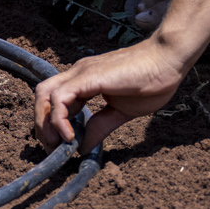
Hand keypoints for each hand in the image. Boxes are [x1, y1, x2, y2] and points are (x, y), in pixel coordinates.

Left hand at [32, 38, 196, 149]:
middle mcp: (77, 74)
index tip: (62, 146)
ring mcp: (81, 72)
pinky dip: (58, 119)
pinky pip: (60, 97)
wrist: (168, 60)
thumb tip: (83, 147)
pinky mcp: (88, 76)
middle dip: (41, 125)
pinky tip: (70, 136)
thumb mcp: (121, 112)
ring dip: (45, 123)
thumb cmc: (151, 81)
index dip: (53, 125)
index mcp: (84, 81)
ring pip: (44, 94)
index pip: (55, 101)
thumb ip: (100, 126)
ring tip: (59, 144)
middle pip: (42, 96)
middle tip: (54, 148)